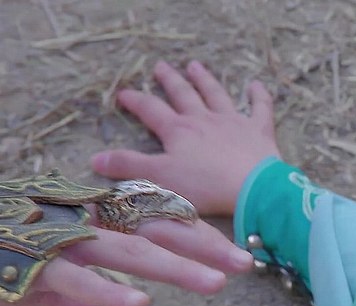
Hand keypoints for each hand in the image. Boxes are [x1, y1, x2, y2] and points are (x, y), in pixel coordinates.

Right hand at [8, 217, 252, 305]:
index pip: (159, 225)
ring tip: (215, 284)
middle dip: (203, 247)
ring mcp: (64, 242)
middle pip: (157, 231)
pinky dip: (107, 291)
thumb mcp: (54, 289)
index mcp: (96, 223)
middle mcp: (87, 225)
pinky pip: (77, 280)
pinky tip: (140, 304)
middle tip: (245, 265)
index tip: (237, 257)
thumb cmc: (6, 256)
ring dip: (174, 267)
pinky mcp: (35, 265)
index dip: (199, 240)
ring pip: (128, 251)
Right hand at [91, 60, 279, 215]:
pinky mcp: (259, 130)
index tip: (123, 93)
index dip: (136, 101)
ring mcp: (233, 122)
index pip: (151, 110)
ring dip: (205, 80)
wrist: (252, 188)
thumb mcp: (159, 179)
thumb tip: (95, 158)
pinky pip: (260, 107)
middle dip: (170, 81)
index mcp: (178, 131)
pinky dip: (258, 95)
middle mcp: (204, 120)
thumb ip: (129, 167)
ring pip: (216, 94)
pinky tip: (255, 84)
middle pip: (183, 95)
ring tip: (196, 66)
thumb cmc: (205, 186)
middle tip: (161, 66)